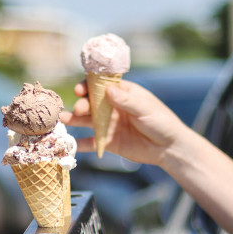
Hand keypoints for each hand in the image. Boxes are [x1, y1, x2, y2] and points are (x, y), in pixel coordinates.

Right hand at [60, 80, 188, 166]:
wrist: (169, 148)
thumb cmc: (161, 122)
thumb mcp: (146, 109)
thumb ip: (126, 101)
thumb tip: (108, 90)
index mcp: (122, 93)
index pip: (101, 85)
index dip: (88, 86)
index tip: (80, 90)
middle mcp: (112, 107)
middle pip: (91, 103)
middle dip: (82, 104)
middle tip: (79, 109)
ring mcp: (109, 124)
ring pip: (87, 121)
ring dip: (74, 119)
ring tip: (63, 120)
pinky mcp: (109, 142)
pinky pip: (91, 142)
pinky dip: (80, 143)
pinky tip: (69, 143)